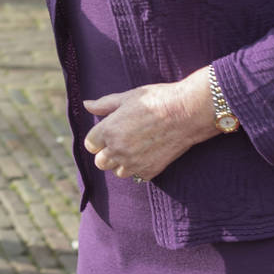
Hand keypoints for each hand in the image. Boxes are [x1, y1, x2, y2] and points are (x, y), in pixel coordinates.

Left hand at [82, 75, 215, 182]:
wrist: (187, 112)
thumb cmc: (157, 99)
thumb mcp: (128, 97)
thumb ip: (104, 104)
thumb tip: (86, 105)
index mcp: (108, 130)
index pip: (90, 144)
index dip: (98, 138)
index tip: (110, 132)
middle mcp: (117, 149)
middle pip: (100, 162)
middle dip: (107, 152)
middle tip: (123, 140)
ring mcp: (133, 163)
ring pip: (117, 172)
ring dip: (122, 163)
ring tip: (136, 147)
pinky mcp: (149, 171)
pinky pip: (137, 176)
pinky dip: (140, 168)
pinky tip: (149, 153)